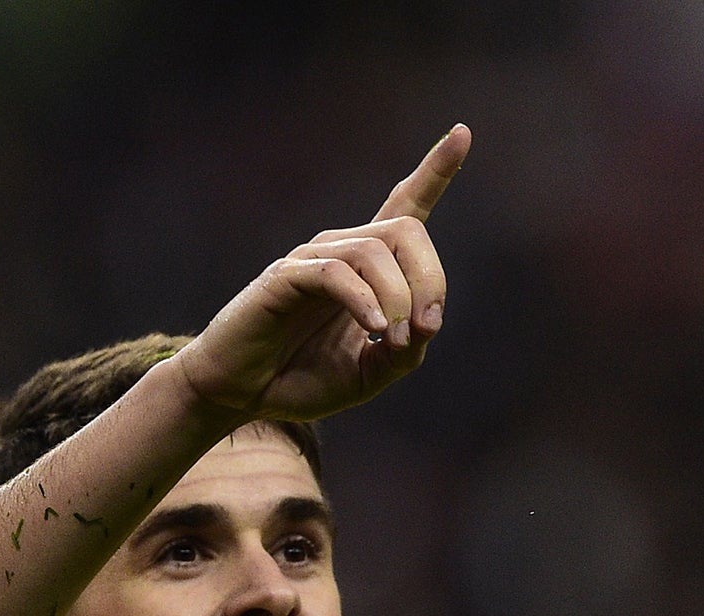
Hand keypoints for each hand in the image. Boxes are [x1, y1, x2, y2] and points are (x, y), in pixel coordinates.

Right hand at [176, 124, 470, 422]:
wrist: (241, 395)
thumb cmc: (300, 379)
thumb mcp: (369, 376)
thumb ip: (403, 354)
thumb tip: (425, 323)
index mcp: (367, 269)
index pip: (405, 206)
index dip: (435, 171)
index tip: (462, 132)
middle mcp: (342, 251)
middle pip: (406, 228)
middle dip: (430, 278)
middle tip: (425, 329)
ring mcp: (312, 260)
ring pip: (375, 251)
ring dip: (398, 298)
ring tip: (393, 341)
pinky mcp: (284, 278)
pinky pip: (336, 273)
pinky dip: (364, 300)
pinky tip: (375, 329)